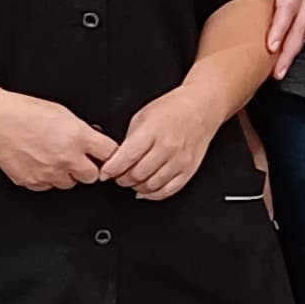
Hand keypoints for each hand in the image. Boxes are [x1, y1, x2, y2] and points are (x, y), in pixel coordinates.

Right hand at [0, 93, 117, 190]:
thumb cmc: (25, 112)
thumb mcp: (62, 113)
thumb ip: (81, 131)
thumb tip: (94, 142)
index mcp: (77, 137)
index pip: (109, 153)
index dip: (107, 154)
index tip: (104, 156)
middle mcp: (66, 158)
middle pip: (92, 176)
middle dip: (88, 169)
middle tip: (78, 159)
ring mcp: (49, 173)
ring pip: (69, 184)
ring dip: (66, 174)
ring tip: (53, 158)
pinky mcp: (33, 182)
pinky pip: (47, 186)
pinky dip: (46, 178)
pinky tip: (38, 162)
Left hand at [103, 87, 228, 200]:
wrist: (200, 109)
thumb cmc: (171, 109)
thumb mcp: (142, 116)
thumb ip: (129, 140)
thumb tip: (116, 160)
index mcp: (153, 131)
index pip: (127, 157)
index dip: (111, 169)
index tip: (104, 173)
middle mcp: (167, 147)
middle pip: (137, 174)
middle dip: (122, 179)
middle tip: (118, 176)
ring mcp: (179, 161)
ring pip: (151, 185)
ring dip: (136, 187)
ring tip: (132, 181)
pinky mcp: (188, 170)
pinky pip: (168, 190)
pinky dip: (153, 194)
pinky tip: (146, 190)